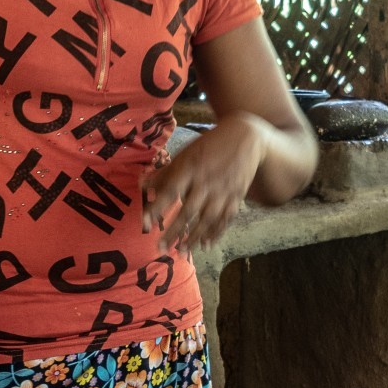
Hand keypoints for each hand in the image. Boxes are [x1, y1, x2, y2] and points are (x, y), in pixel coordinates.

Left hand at [139, 114, 267, 252]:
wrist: (245, 136)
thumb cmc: (209, 145)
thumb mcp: (186, 153)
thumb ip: (165, 172)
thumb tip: (142, 186)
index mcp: (191, 167)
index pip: (171, 190)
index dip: (158, 207)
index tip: (145, 223)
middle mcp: (207, 181)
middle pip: (188, 210)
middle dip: (174, 231)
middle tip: (160, 248)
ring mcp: (224, 190)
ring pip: (207, 219)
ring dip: (193, 237)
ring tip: (181, 251)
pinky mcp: (236, 196)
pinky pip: (225, 218)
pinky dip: (216, 233)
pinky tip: (206, 246)